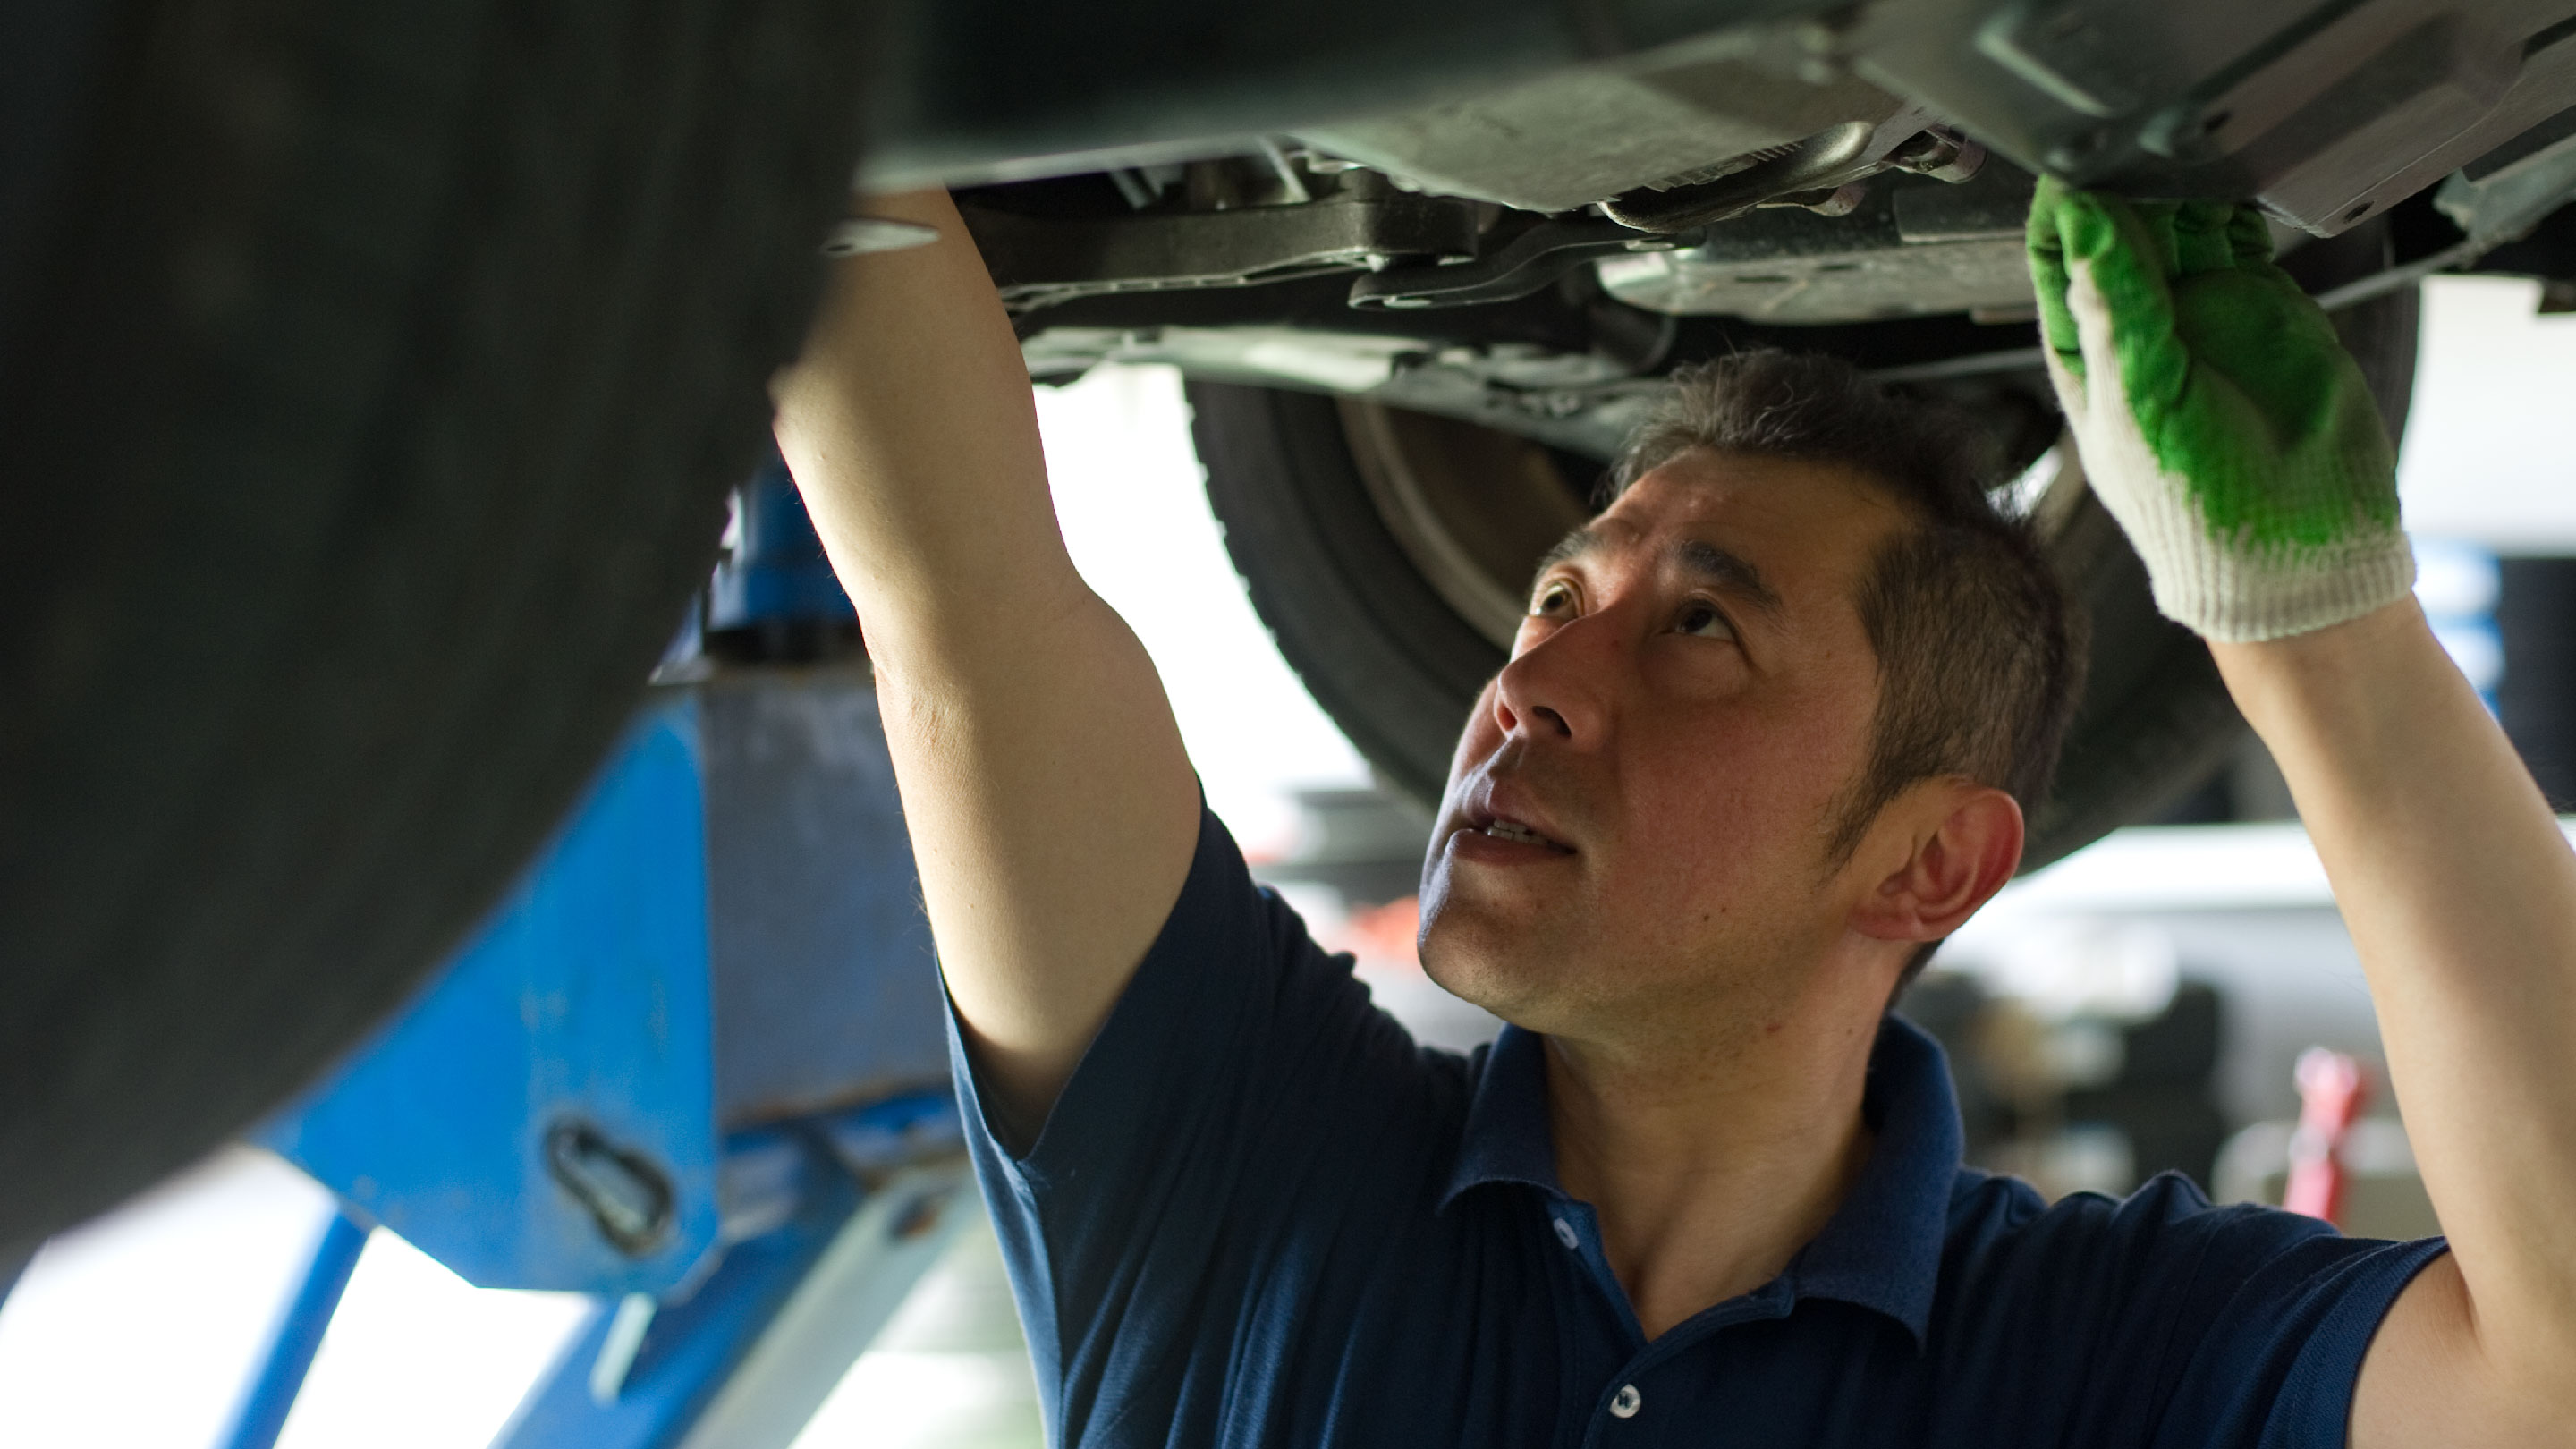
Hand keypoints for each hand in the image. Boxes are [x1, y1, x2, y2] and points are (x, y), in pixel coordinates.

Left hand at [2025, 179, 2413, 640]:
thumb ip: (2116, 321)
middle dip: (2119, 186)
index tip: (2068, 172)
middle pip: (2118, 230)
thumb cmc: (2196, 513)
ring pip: (2180, 224)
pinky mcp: (2265, 306)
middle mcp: (2139, 327)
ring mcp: (2203, 314)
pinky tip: (2231, 171)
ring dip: (2177, 186)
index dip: (2061, 215)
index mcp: (2087, 354)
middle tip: (2130, 142)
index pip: (2059, 263)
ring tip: (2179, 147)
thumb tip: (2084, 237)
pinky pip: (2244, 236)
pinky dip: (2238, 200)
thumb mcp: (2139, 412)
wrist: (2296, 553)